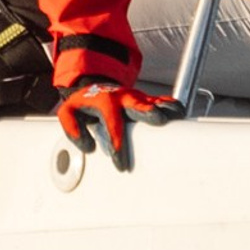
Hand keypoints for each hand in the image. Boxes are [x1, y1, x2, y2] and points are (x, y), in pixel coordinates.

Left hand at [55, 80, 177, 171]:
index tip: (120, 163)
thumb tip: (88, 146)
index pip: (112, 124)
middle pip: (137, 104)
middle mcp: (123, 98)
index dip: (117, 144)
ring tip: (177, 116)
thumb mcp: (68, 113)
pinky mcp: (146, 99)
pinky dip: (171, 105)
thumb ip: (71, 128)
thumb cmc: (84, 103)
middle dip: (148, 112)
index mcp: (104, 102)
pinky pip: (161, 100)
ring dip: (165, 107)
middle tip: (159, 120)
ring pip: (153, 100)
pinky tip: (181, 114)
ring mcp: (136, 97)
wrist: (95, 86)